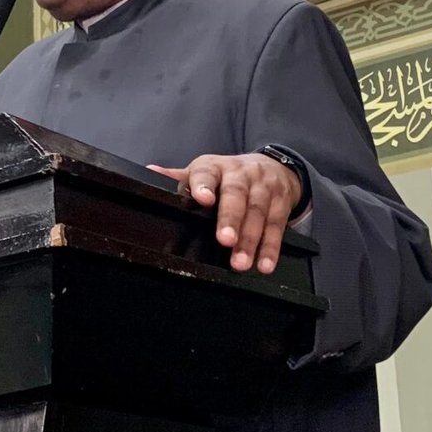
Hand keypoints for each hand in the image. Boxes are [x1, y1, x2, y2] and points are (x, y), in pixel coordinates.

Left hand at [148, 151, 302, 275]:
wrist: (273, 166)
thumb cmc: (230, 175)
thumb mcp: (206, 171)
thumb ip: (180, 177)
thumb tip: (150, 171)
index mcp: (216, 167)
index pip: (207, 173)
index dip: (204, 185)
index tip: (203, 199)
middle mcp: (241, 175)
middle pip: (237, 195)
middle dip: (232, 218)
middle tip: (225, 240)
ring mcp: (263, 188)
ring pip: (258, 213)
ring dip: (251, 240)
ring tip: (241, 263)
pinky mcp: (281, 203)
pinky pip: (277, 226)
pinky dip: (271, 247)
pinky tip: (264, 264)